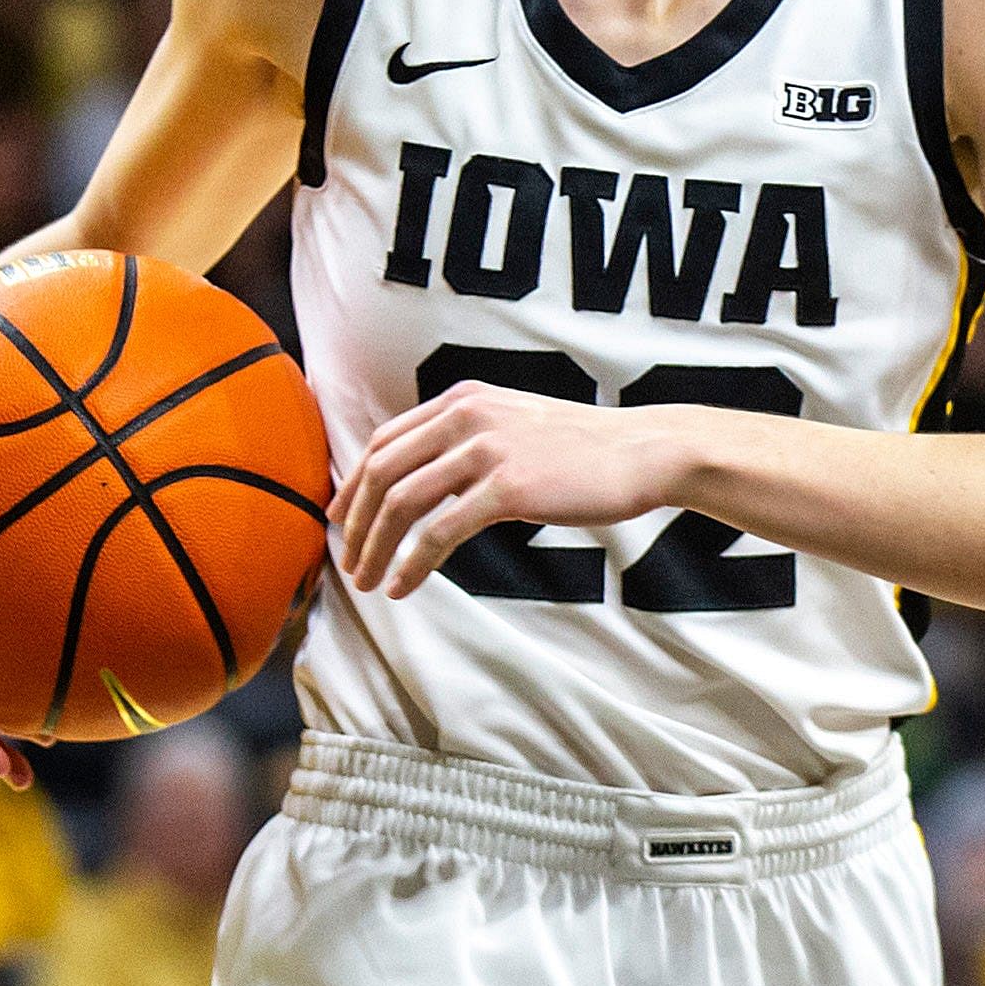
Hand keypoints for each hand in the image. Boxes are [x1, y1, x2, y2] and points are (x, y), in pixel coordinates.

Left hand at [332, 388, 696, 598]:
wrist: (642, 451)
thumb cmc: (585, 447)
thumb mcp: (515, 422)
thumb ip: (470, 436)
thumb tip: (425, 476)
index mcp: (463, 400)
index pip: (385, 441)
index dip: (354, 486)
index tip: (342, 521)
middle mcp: (467, 417)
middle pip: (383, 472)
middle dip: (356, 523)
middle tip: (348, 562)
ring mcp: (487, 450)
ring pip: (402, 502)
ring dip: (376, 548)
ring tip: (368, 581)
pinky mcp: (508, 488)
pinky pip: (439, 533)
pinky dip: (412, 564)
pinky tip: (403, 585)